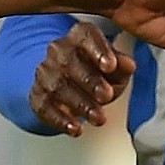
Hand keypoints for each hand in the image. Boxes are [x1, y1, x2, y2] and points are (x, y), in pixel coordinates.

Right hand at [30, 22, 134, 136]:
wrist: (72, 85)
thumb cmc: (96, 72)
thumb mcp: (114, 66)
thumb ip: (122, 65)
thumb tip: (127, 65)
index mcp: (79, 37)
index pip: (85, 36)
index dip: (98, 50)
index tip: (110, 66)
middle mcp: (58, 51)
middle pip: (68, 62)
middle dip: (89, 81)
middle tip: (106, 95)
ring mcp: (45, 73)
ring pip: (57, 86)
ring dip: (79, 104)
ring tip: (98, 117)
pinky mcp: (37, 95)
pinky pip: (44, 106)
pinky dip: (60, 119)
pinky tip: (75, 128)